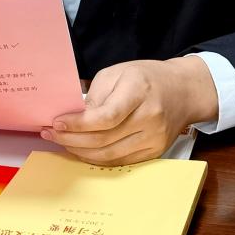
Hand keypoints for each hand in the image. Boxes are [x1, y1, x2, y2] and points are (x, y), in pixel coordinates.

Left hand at [43, 58, 217, 165]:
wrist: (183, 91)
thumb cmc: (146, 78)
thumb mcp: (118, 72)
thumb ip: (95, 95)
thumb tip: (75, 118)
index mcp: (139, 91)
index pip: (106, 117)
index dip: (78, 124)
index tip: (57, 122)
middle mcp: (150, 117)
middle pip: (104, 139)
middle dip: (71, 139)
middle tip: (51, 134)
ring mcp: (154, 138)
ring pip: (109, 155)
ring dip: (81, 152)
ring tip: (62, 142)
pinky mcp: (155, 152)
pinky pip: (120, 161)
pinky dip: (97, 158)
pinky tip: (82, 150)